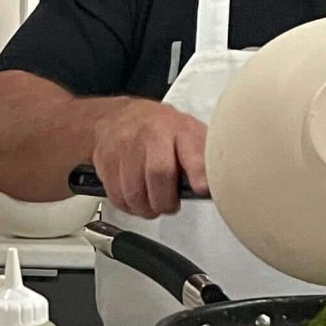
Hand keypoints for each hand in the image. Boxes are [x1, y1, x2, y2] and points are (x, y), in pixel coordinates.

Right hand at [91, 98, 208, 216]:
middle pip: (158, 174)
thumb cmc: (160, 129)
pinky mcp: (105, 160)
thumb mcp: (189, 132)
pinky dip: (127, 205)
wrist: (119, 117)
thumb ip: (204, 156)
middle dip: (165, 201)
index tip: (201, 188)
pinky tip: (135, 199)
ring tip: (152, 205)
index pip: (190, 150)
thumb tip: (220, 182)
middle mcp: (151, 135)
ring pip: (134, 191)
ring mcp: (125, 147)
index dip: (197, 172)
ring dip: (145, 208)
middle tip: (169, 206)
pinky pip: (116, 195)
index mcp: (179, 129)